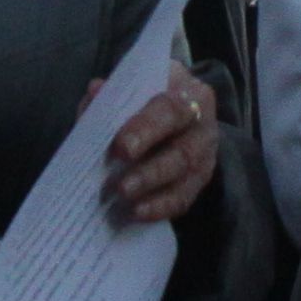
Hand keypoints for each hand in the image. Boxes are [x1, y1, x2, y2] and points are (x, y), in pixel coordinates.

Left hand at [99, 62, 219, 225]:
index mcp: (187, 92)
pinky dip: (160, 207)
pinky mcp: (199, 179)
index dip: (146, 129)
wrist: (173, 116)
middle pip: (183, 149)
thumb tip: (95, 92)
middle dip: (151, 170)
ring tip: (124, 199)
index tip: (121, 148)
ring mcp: (204, 153)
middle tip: (120, 186)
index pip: (170, 109)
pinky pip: (184, 197)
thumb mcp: (133, 88)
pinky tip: (137, 212)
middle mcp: (202, 123)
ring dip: (152, 189)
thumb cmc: (146, 100)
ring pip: (184, 176)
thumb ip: (111, 93)